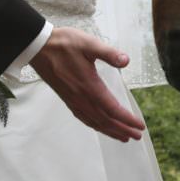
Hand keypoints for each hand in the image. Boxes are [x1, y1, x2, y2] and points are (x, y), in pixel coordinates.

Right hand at [30, 26, 145, 141]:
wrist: (39, 47)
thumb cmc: (64, 44)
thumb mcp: (89, 44)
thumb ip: (108, 53)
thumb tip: (126, 60)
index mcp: (89, 86)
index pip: (112, 109)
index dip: (127, 119)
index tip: (139, 126)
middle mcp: (81, 97)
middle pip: (105, 120)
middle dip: (123, 129)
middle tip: (136, 136)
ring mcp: (73, 100)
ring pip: (94, 122)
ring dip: (110, 131)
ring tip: (123, 136)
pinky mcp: (67, 98)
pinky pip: (84, 118)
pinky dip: (95, 126)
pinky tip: (100, 126)